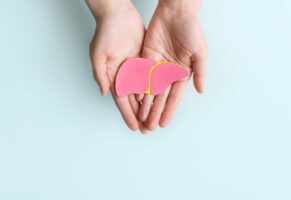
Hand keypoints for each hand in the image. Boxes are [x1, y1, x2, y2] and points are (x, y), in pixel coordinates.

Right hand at [86, 0, 145, 130]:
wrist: (118, 15)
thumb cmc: (105, 33)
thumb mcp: (98, 55)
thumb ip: (101, 74)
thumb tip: (104, 93)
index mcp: (113, 76)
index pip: (122, 101)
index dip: (128, 114)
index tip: (135, 127)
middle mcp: (126, 76)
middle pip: (134, 101)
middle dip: (140, 116)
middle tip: (148, 129)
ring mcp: (136, 69)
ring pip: (145, 92)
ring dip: (150, 106)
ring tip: (155, 119)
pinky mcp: (146, 61)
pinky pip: (152, 77)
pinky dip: (156, 89)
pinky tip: (161, 99)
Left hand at [139, 0, 207, 130]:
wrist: (176, 12)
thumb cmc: (191, 31)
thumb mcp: (200, 53)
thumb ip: (199, 73)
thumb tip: (200, 91)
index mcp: (182, 73)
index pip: (174, 96)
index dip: (169, 111)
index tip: (163, 124)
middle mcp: (168, 72)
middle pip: (160, 96)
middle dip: (155, 112)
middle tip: (148, 127)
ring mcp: (157, 65)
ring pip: (149, 89)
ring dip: (145, 104)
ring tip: (141, 118)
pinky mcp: (146, 57)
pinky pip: (141, 75)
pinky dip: (138, 87)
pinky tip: (134, 99)